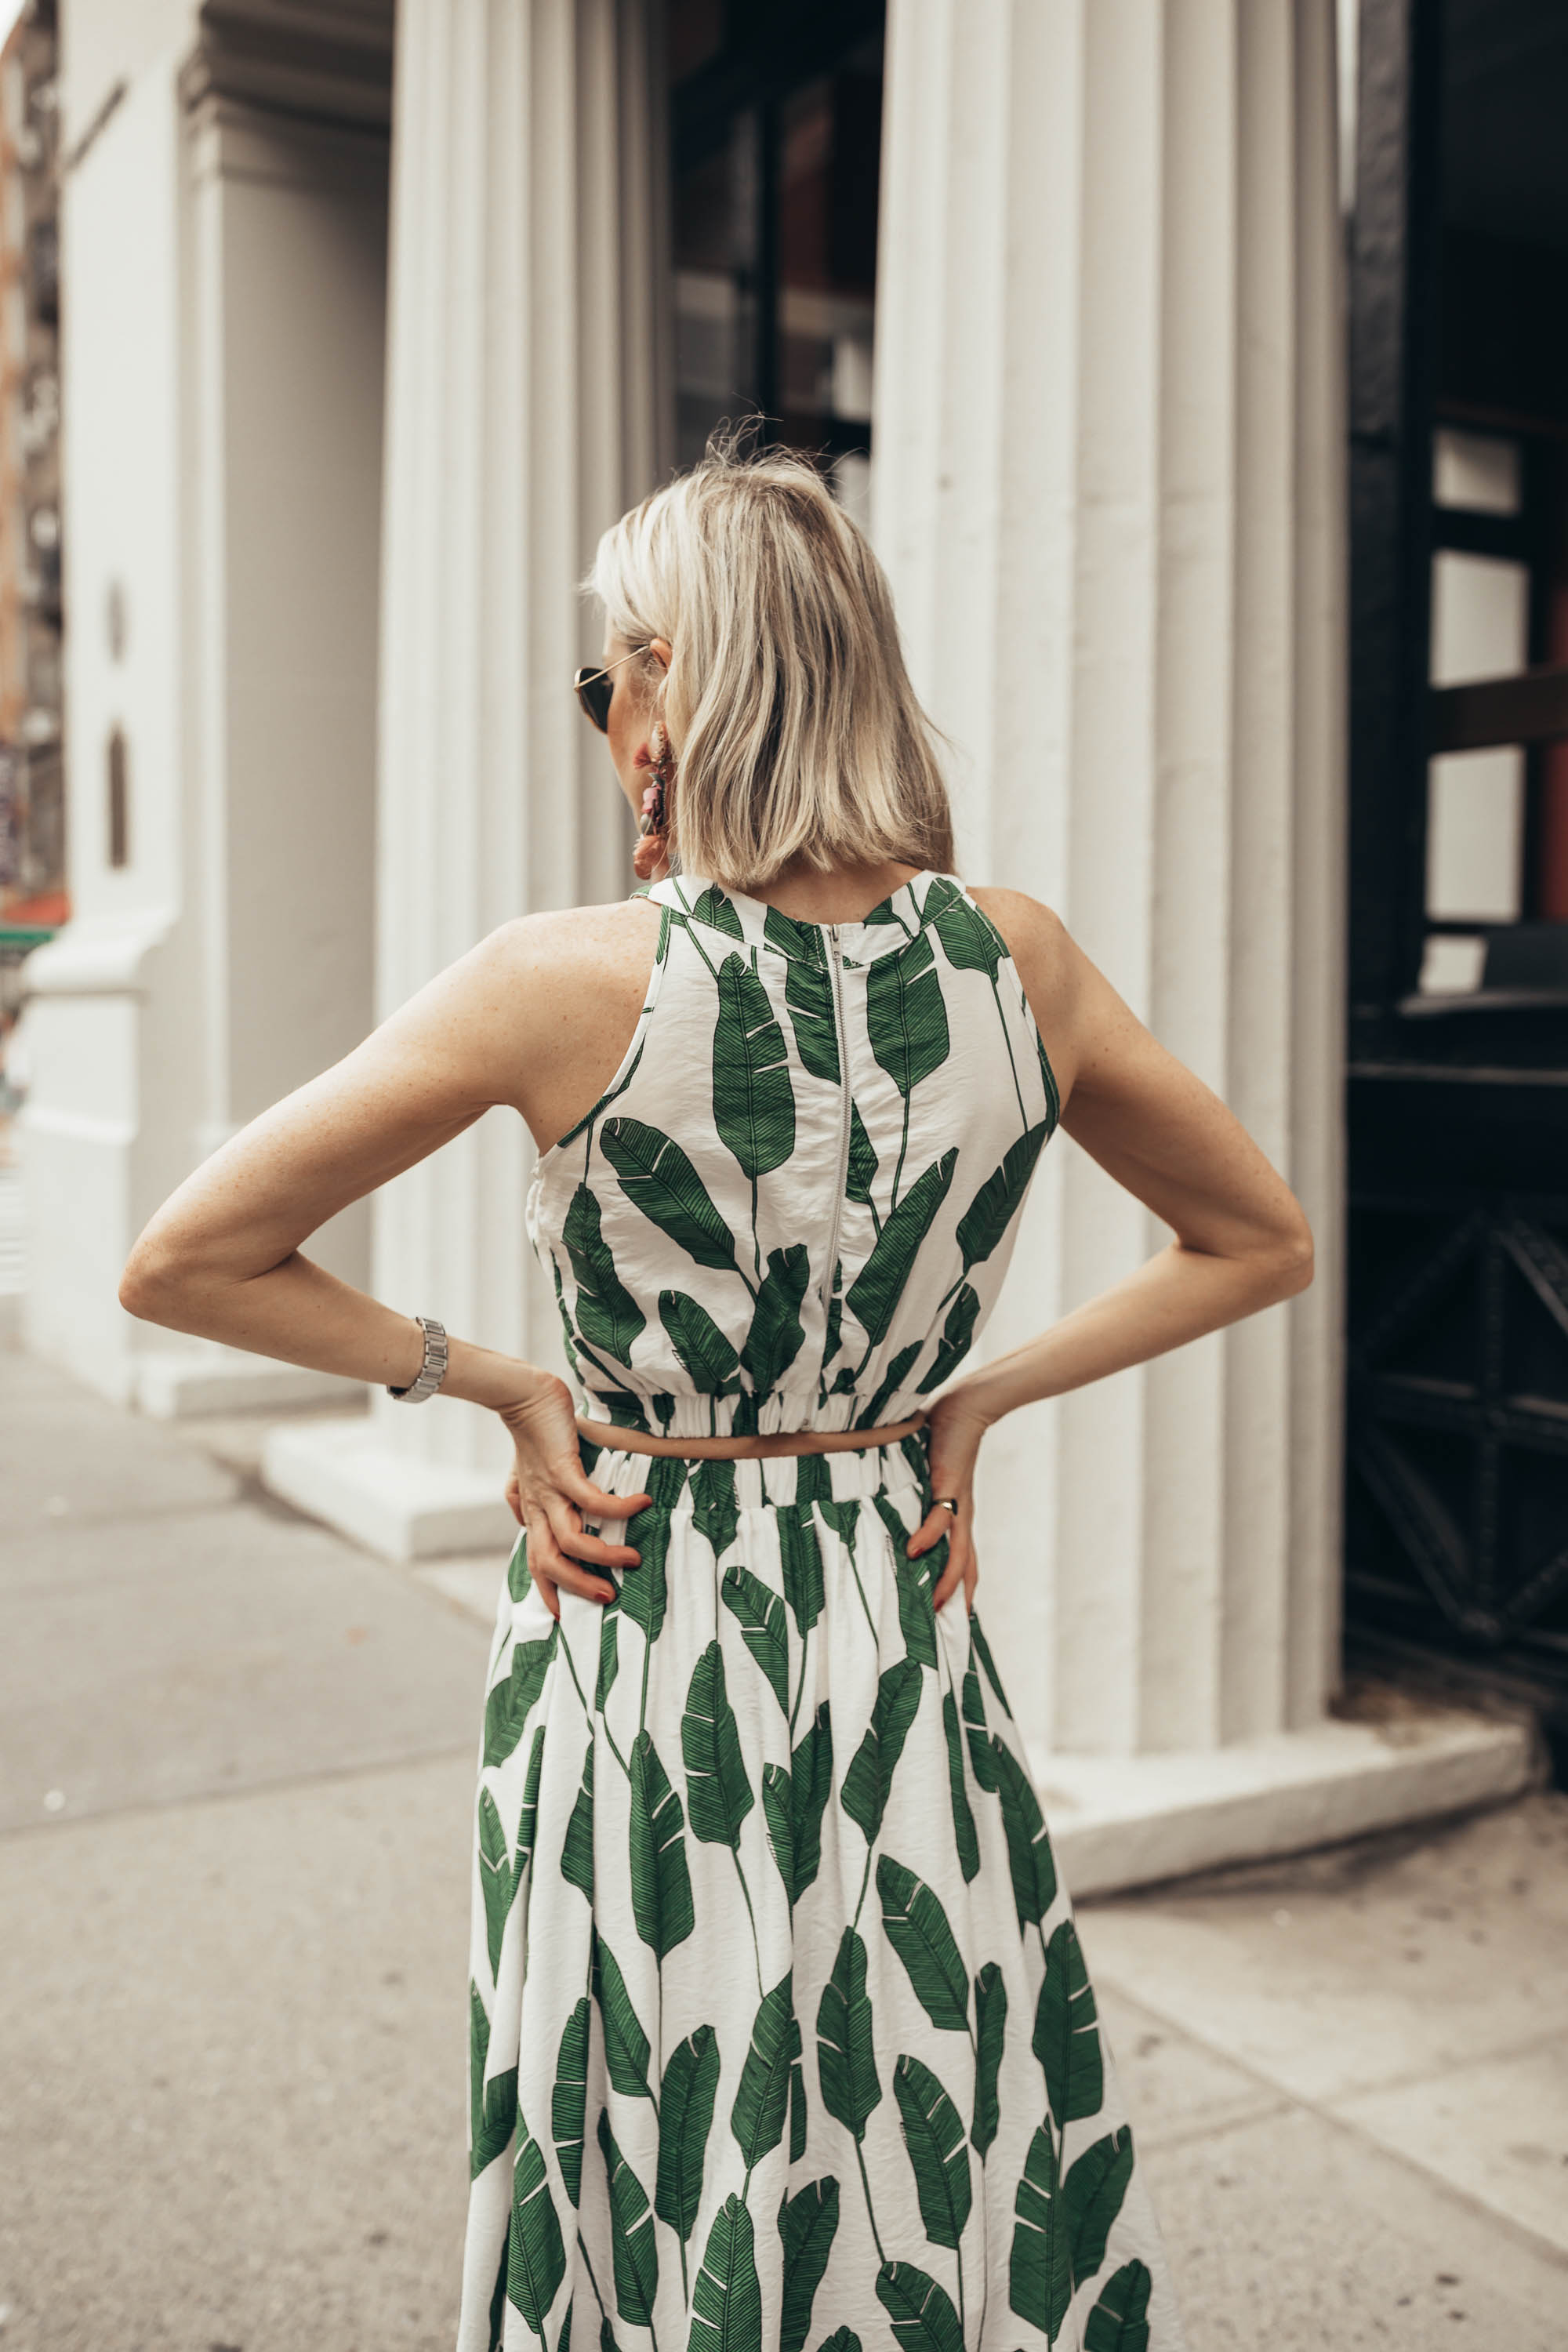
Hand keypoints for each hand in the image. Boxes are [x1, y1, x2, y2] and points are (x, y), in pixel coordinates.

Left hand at [498, 1371, 651, 1619]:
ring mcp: (549, 1490)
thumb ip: (522, 1496)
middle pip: (550, 1562)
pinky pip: (592, 1501)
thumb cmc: (532, 1433)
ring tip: (632, 1559)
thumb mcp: (526, 1472)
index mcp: (532, 1511)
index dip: (546, 1591)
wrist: (523, 1397)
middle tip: (608, 1596)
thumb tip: (520, 1517)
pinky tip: (641, 1503)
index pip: (536, 1561)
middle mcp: (537, 1507)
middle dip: (578, 1585)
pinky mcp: (562, 1469)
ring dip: (603, 1556)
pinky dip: (618, 1508)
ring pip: (570, 1541)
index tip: (561, 1616)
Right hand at [906, 1387, 990, 1612]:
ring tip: (934, 1604)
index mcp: (959, 1518)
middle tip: (945, 1633)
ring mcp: (958, 1504)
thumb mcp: (928, 1477)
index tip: (950, 1621)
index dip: (960, 1592)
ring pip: (958, 1553)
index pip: (964, 1563)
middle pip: (965, 1568)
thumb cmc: (944, 1440)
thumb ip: (913, 1495)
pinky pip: (939, 1518)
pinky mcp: (949, 1486)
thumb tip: (886, 1508)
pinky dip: (928, 1536)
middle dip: (957, 1600)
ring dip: (946, 1580)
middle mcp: (962, 1518)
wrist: (967, 1409)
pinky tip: (914, 1551)